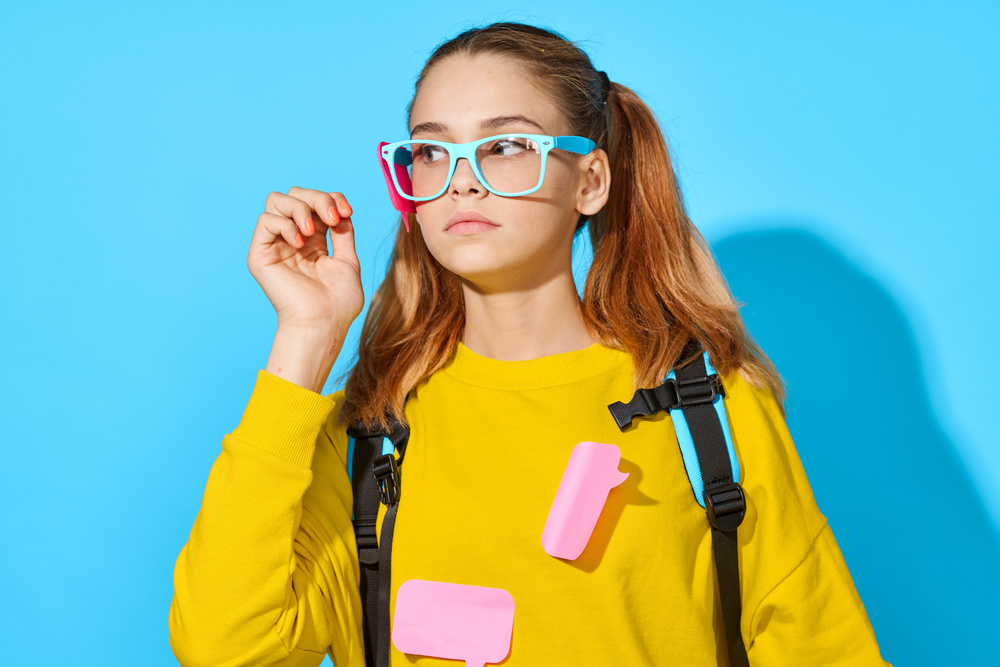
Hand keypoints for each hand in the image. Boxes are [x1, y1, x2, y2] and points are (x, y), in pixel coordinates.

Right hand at [247, 187, 363, 335]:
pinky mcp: (260, 254)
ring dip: (300, 207)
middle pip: (296, 194)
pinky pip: (265, 220)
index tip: (347, 212)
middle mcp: (293, 238)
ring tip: (313, 231)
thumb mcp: (348, 261)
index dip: (332, 198)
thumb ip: (343, 233)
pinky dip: (285, 224)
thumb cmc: (338, 302)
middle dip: (318, 198)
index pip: (316, 201)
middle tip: (332, 219)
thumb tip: (340, 210)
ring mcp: (276, 245)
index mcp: (314, 240)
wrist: (323, 323)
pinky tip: (299, 243)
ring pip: (277, 200)